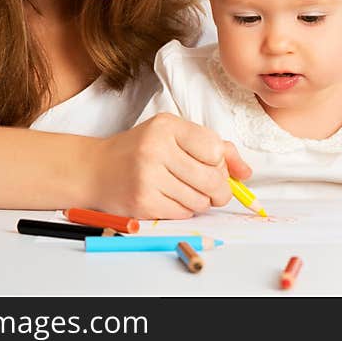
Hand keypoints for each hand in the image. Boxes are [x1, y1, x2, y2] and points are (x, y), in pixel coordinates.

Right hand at [85, 113, 252, 218]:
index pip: (214, 149)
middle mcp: (156, 148)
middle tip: (214, 191)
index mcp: (168, 126)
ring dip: (201, 202)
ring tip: (186, 192)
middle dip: (220, 191)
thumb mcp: (174, 135)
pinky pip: (183, 214)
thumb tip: (246, 172)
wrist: (95, 169)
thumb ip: (213, 147)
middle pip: (212, 179)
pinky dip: (184, 211)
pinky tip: (172, 200)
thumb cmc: (140, 150)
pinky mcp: (142, 202)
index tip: (215, 167)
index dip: (221, 164)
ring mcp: (147, 176)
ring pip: (200, 200)